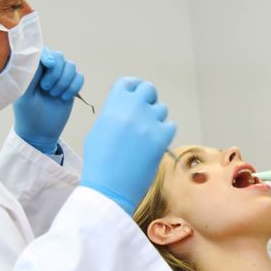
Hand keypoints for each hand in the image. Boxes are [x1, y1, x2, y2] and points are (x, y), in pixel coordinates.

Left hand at [13, 47, 84, 153]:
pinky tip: (64, 98)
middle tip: (46, 88)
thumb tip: (45, 58)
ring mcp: (60, 78)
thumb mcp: (24, 93)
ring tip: (55, 95)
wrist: (39, 132)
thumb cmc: (27, 113)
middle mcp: (46, 70)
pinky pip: (80, 77)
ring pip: (71, 66)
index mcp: (32, 69)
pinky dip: (74, 87)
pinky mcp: (71, 87)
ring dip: (64, 81)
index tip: (48, 65)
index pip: (43, 50)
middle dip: (56, 72)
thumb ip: (32, 73)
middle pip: (59, 56)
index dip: (48, 55)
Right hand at [80, 77, 175, 214]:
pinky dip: (165, 132)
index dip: (133, 87)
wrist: (109, 186)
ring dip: (156, 118)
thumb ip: (113, 114)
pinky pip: (171, 125)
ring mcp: (149, 122)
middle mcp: (132, 109)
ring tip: (146, 134)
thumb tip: (125, 108)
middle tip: (145, 112)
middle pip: (149, 90)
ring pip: (161, 108)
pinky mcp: (162, 137)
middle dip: (148, 99)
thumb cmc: (99, 162)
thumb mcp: (99, 130)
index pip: (127, 83)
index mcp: (113, 106)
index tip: (135, 93)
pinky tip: (155, 143)